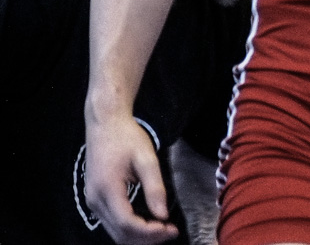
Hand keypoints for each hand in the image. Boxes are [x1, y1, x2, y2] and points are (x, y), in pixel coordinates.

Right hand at [84, 115, 177, 244]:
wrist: (105, 123)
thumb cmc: (126, 137)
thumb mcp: (147, 158)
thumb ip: (155, 188)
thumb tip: (163, 215)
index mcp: (107, 190)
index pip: (128, 225)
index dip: (150, 232)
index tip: (171, 228)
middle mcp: (95, 200)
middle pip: (120, 234)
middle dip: (147, 238)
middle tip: (171, 231)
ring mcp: (92, 201)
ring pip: (114, 232)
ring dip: (138, 235)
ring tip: (163, 228)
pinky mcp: (95, 198)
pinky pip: (112, 222)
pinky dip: (130, 227)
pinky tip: (148, 221)